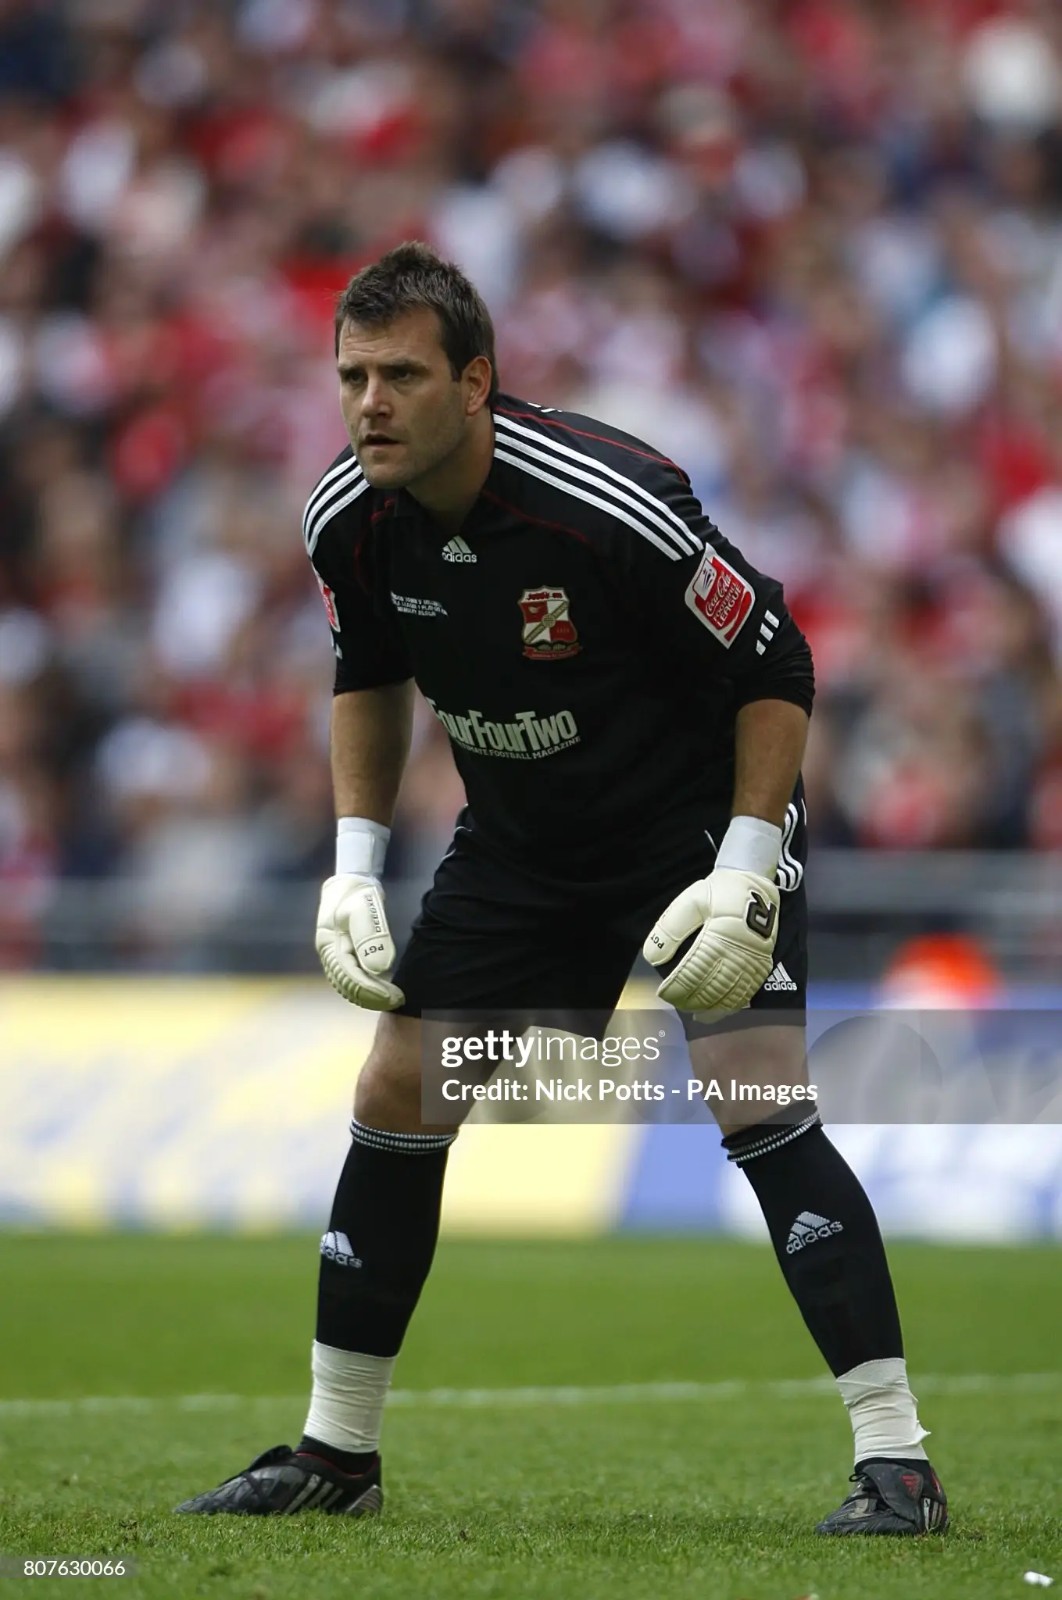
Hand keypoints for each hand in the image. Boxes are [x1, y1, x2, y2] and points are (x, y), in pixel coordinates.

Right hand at [315, 874, 404, 1009]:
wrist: (351, 884)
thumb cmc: (357, 894)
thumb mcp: (363, 909)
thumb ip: (371, 937)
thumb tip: (379, 969)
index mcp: (329, 945)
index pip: (349, 975)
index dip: (370, 989)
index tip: (392, 996)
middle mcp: (330, 955)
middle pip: (348, 986)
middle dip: (373, 997)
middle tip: (399, 1000)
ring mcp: (336, 958)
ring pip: (350, 987)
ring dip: (371, 996)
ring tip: (396, 999)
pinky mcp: (346, 958)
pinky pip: (354, 980)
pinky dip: (369, 989)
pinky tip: (385, 993)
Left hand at [642, 868, 779, 1013]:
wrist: (754, 883)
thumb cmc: (718, 892)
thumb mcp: (689, 901)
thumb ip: (669, 929)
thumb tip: (652, 957)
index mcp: (719, 936)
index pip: (693, 972)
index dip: (677, 987)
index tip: (663, 993)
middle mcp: (738, 953)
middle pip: (711, 987)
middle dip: (690, 1000)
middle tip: (674, 1003)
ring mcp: (753, 961)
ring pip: (729, 994)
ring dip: (709, 1006)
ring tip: (692, 1011)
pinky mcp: (763, 964)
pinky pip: (747, 992)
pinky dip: (731, 1005)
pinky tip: (717, 1010)